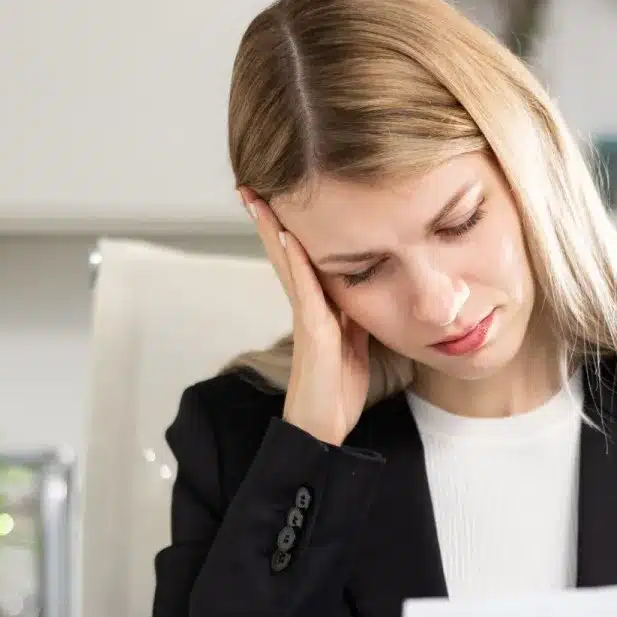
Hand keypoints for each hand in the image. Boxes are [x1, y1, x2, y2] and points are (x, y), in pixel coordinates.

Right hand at [241, 188, 370, 445]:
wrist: (324, 430)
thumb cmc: (336, 392)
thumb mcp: (355, 345)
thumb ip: (355, 317)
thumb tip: (367, 292)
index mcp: (320, 309)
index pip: (303, 259)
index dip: (292, 229)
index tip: (278, 197)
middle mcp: (308, 308)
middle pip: (286, 254)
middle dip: (269, 220)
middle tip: (250, 185)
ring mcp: (308, 318)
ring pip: (289, 265)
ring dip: (273, 230)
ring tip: (257, 198)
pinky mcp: (313, 332)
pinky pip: (304, 290)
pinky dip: (295, 262)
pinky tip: (286, 237)